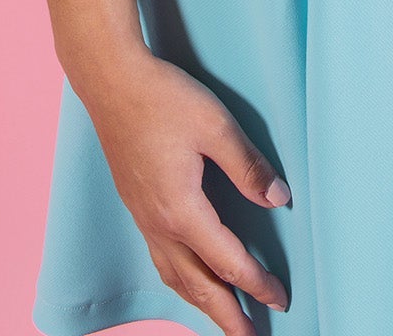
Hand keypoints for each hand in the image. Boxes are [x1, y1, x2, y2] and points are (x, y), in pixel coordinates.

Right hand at [78, 47, 291, 330]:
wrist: (111, 81)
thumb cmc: (163, 98)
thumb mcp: (215, 125)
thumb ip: (248, 166)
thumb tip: (280, 199)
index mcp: (181, 210)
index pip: (228, 261)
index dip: (257, 283)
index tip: (281, 300)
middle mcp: (159, 224)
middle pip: (198, 285)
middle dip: (227, 315)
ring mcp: (144, 217)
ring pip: (175, 277)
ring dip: (202, 302)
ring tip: (224, 317)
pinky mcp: (136, 205)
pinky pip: (161, 259)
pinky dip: (180, 280)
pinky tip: (189, 276)